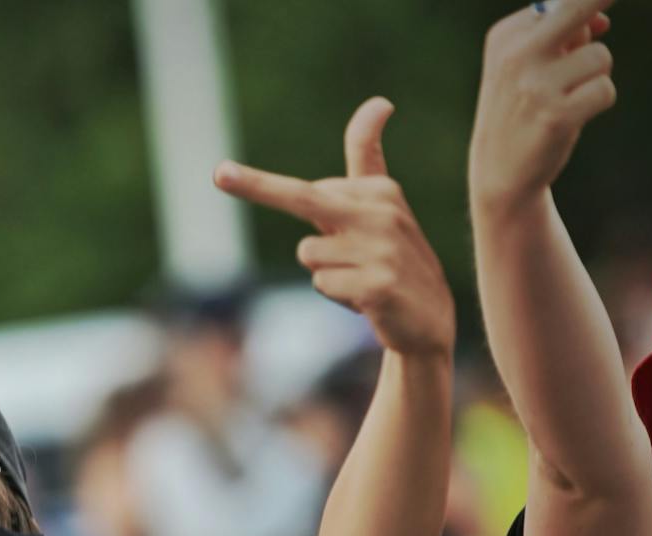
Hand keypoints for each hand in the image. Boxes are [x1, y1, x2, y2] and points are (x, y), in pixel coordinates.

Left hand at [214, 98, 454, 357]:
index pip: (309, 189)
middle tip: (219, 173)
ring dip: (327, 273)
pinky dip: (338, 296)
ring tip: (361, 278)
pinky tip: (368, 298)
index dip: (261, 186)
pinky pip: (322, 284)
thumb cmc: (392, 257)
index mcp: (379, 190)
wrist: (431, 318)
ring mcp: (381, 248)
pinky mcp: (377, 285)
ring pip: (308, 254)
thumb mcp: (379, 205)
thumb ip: (368, 156)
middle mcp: (381, 212)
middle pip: (301, 199)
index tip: (222, 169)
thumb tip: (379, 101)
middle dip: (255, 186)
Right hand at [468, 0, 617, 216]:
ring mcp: (535, 86)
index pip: (560, 2)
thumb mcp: (526, 65)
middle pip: (577, 7)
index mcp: (504, 37)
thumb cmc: (521, 109)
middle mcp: (516, 56)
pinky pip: (605, 90)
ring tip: (568, 97)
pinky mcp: (556, 114)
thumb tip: (603, 21)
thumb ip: (562, 35)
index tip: (600, 11)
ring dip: (596, 77)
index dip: (585, 8)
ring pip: (600, 57)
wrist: (499, 171)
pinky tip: (574, 116)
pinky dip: (598, 102)